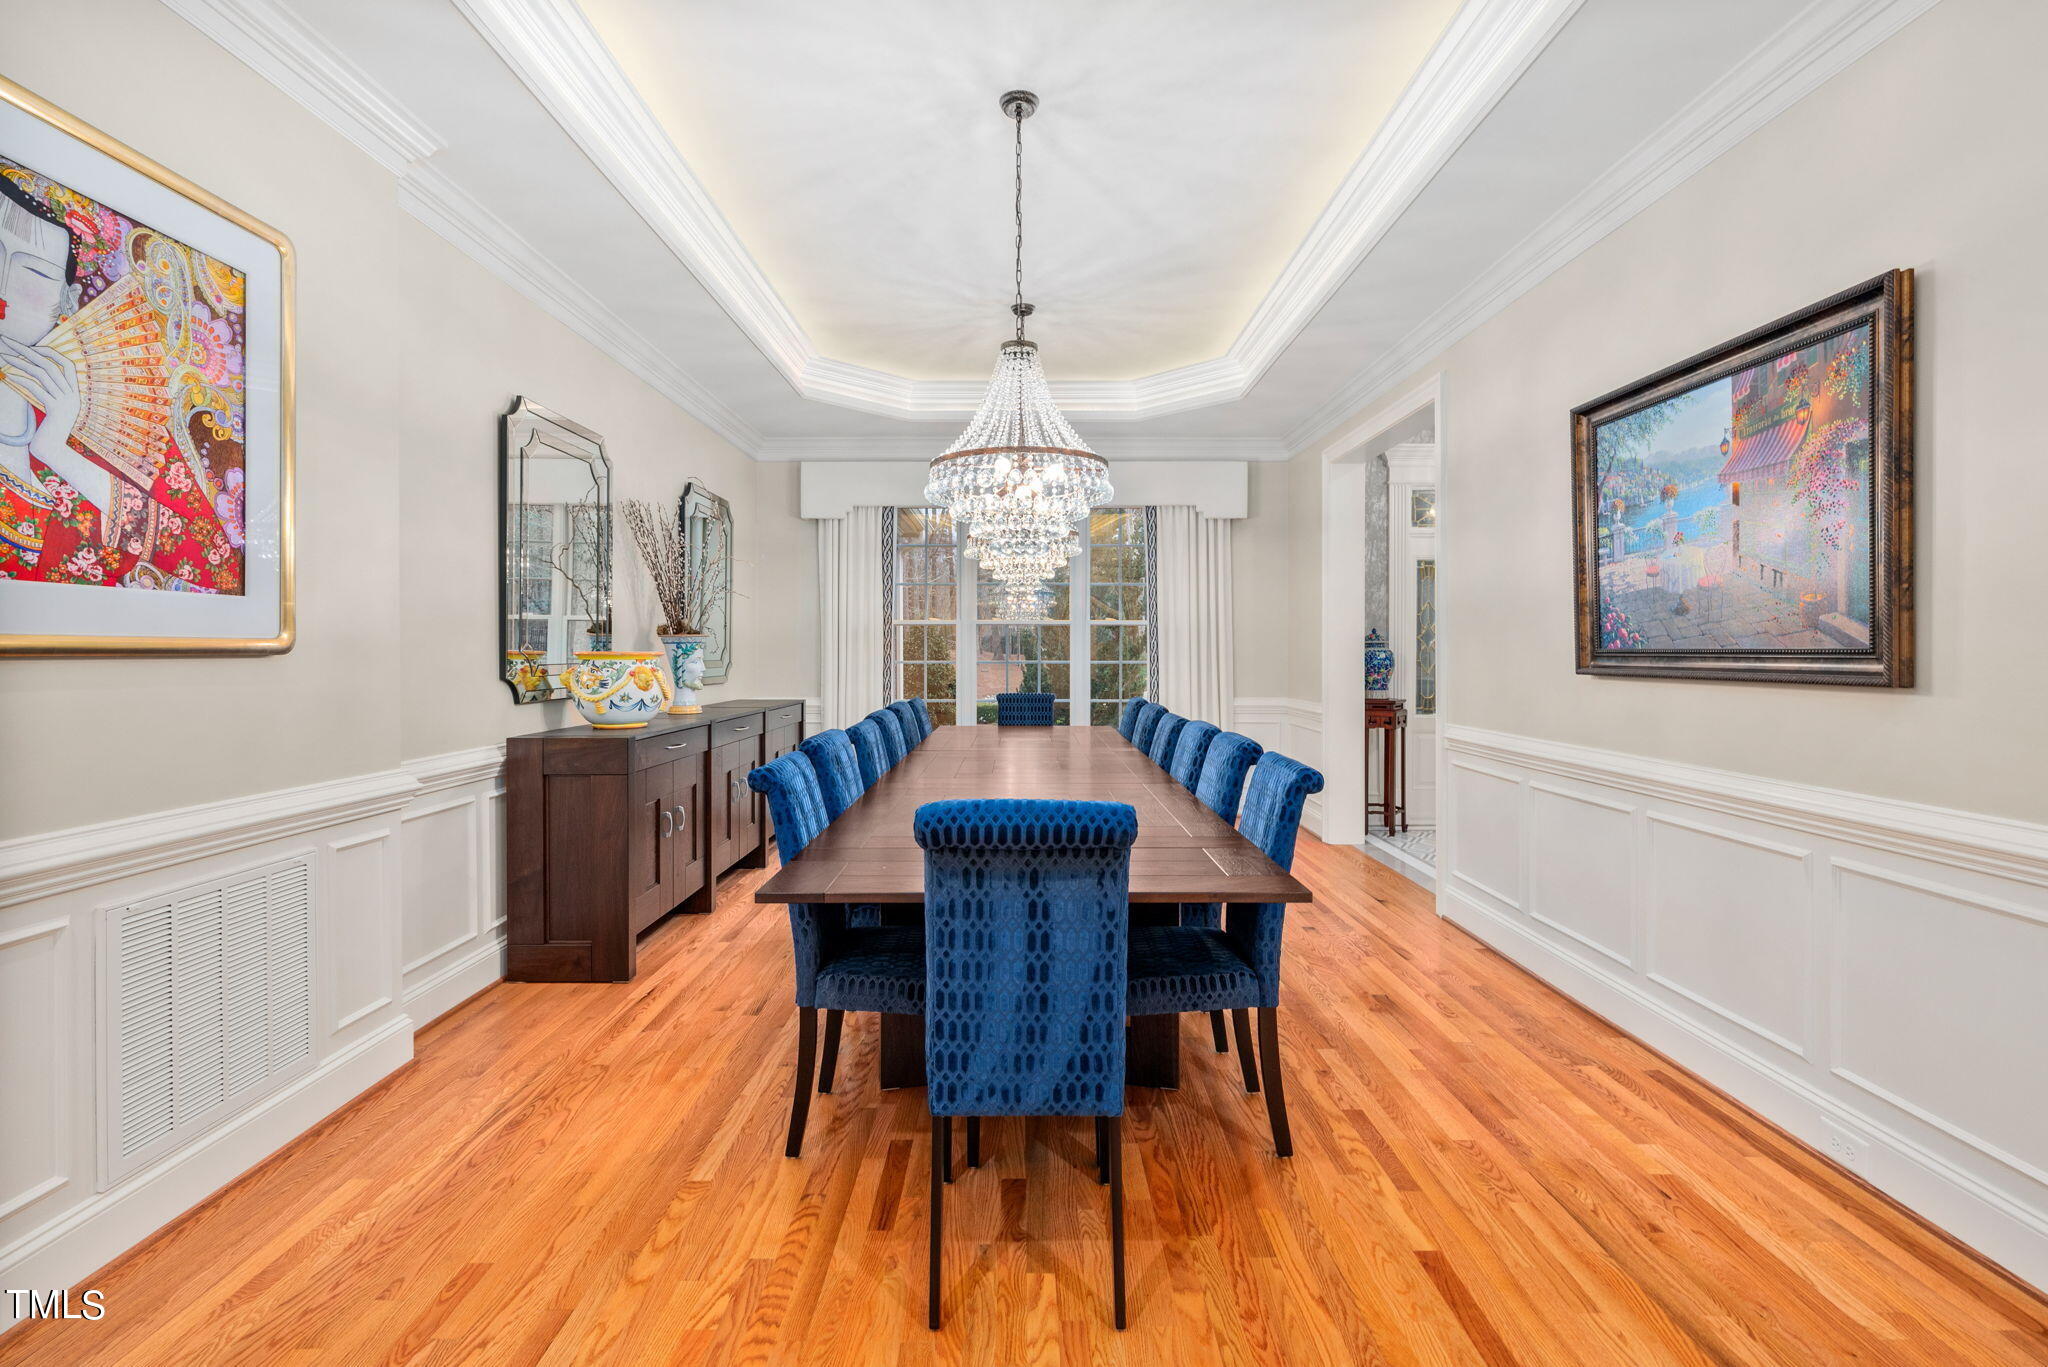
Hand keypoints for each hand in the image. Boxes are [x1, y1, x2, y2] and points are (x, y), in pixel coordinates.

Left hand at [0, 336, 80, 462]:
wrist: (55, 450)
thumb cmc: (51, 430)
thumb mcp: (55, 408)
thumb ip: (51, 392)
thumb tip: (35, 373)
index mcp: (75, 393)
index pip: (67, 364)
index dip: (50, 352)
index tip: (31, 347)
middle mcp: (72, 395)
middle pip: (51, 364)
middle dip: (27, 350)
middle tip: (8, 341)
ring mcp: (66, 402)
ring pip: (43, 374)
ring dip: (20, 363)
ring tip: (3, 356)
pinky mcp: (55, 410)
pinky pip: (37, 389)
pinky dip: (22, 380)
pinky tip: (9, 376)